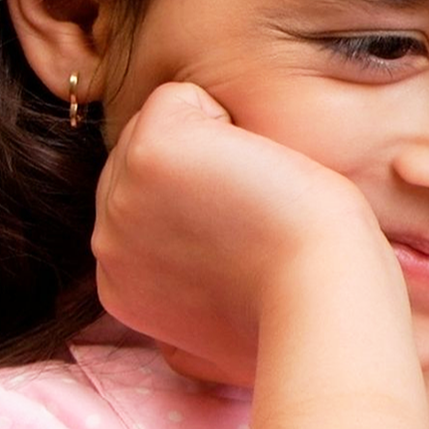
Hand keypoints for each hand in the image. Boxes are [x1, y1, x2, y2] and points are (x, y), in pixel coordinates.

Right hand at [91, 80, 408, 388]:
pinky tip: (252, 170)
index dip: (204, 204)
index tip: (246, 246)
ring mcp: (120, 196)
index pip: (145, 203)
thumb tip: (188, 314)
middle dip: (204, 170)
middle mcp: (107, 242)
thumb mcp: (217, 330)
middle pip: (144, 158)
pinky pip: (179, 98)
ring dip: (219, 145)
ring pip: (162, 124)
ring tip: (256, 200)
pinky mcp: (150, 153)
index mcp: (120, 284)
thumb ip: (184, 300)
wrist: (322, 303)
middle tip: (256, 222)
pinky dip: (225, 116)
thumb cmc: (299, 317)